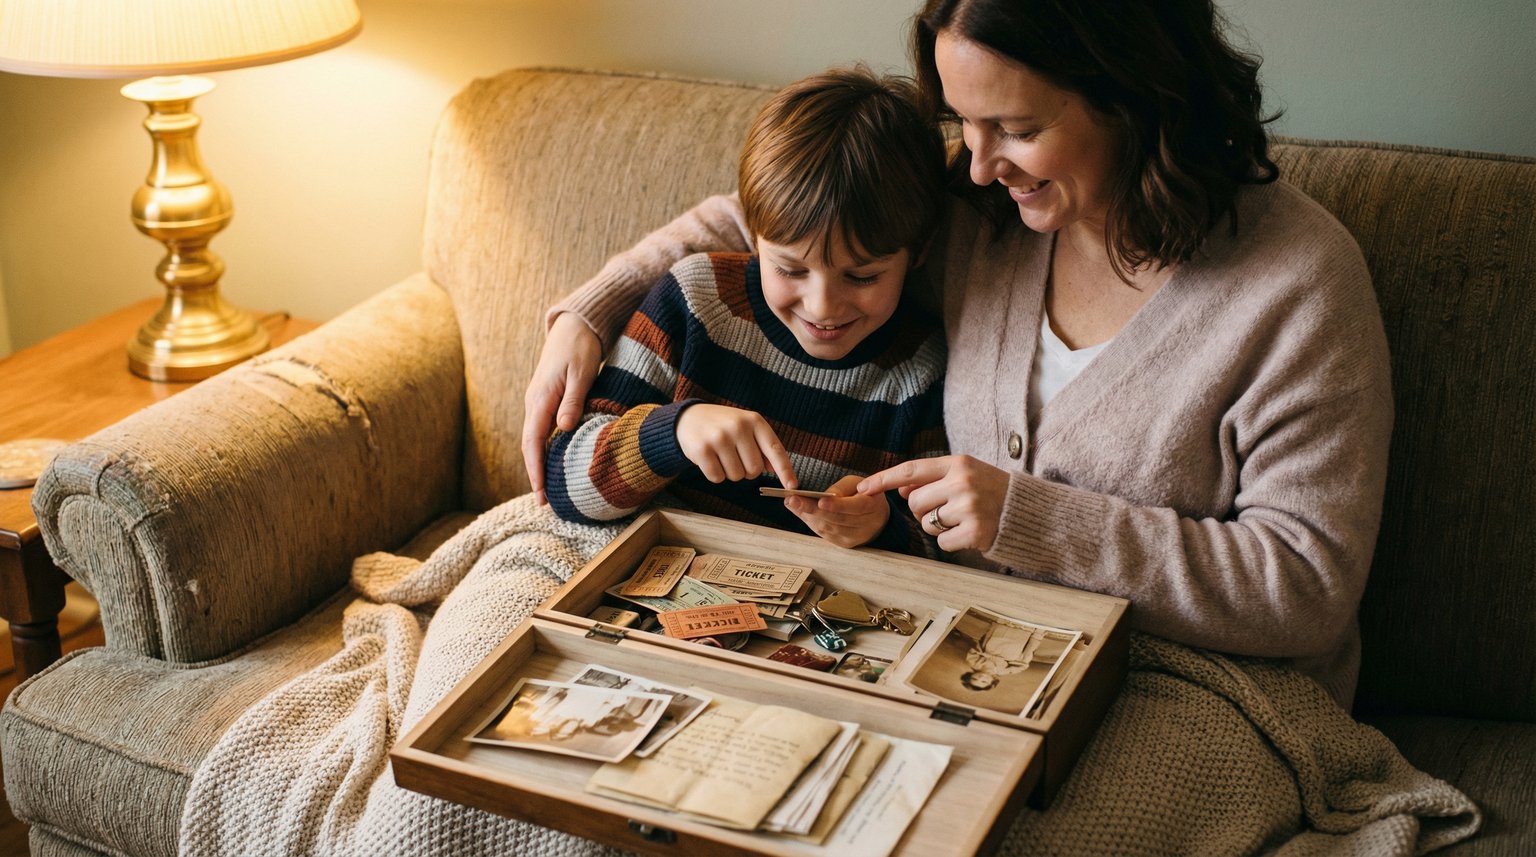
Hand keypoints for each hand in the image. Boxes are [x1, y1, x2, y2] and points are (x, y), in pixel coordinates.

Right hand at [522, 312, 602, 503]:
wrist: (574, 325)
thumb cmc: (581, 347)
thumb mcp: (582, 373)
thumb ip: (574, 401)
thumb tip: (563, 429)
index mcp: (540, 398)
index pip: (533, 441)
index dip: (535, 469)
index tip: (540, 493)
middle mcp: (534, 403)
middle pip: (530, 445)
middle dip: (535, 474)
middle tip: (545, 503)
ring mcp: (538, 401)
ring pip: (535, 439)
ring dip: (540, 463)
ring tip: (550, 489)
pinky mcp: (546, 400)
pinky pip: (542, 430)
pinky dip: (546, 449)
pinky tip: (556, 461)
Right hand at [675, 405, 795, 485]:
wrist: (689, 418)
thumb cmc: (723, 426)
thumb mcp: (746, 427)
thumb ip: (763, 446)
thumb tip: (776, 470)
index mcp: (754, 421)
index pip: (775, 450)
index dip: (785, 470)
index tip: (792, 487)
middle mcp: (738, 427)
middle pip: (754, 470)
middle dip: (746, 471)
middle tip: (735, 457)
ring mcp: (719, 438)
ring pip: (736, 476)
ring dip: (730, 472)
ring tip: (721, 456)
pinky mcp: (702, 450)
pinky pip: (717, 478)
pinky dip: (715, 475)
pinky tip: (709, 459)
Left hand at [784, 475, 889, 548]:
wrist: (877, 517)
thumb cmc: (865, 495)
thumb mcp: (859, 484)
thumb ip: (842, 488)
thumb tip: (823, 496)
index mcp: (873, 507)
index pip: (854, 507)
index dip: (837, 505)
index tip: (820, 500)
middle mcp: (865, 526)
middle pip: (836, 519)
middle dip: (812, 509)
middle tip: (792, 500)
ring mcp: (854, 538)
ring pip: (828, 528)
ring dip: (807, 516)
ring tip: (791, 503)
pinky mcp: (844, 544)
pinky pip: (824, 534)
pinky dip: (810, 522)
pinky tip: (800, 512)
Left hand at [857, 455, 1008, 551]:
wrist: (1026, 511)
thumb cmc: (989, 490)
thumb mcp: (964, 474)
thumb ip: (931, 478)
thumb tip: (899, 488)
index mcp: (958, 463)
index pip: (911, 470)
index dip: (883, 479)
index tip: (861, 488)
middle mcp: (962, 482)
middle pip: (915, 502)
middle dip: (924, 509)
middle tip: (949, 508)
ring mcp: (968, 507)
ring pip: (926, 524)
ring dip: (938, 527)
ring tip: (963, 519)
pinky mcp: (975, 532)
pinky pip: (942, 543)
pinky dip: (952, 542)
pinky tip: (969, 532)